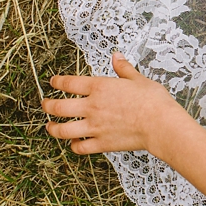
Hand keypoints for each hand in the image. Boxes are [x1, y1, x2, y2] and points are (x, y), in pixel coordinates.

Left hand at [43, 52, 192, 154]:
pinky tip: (73, 144)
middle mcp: (92, 107)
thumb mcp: (138, 79)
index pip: (69, 83)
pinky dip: (73, 146)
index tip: (53, 82)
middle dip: (48, 106)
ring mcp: (94, 127)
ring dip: (53, 128)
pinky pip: (80, 148)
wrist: (160, 124)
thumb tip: (117, 57)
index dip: (57, 81)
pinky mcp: (101, 144)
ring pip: (63, 130)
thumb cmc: (153, 101)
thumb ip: (124, 69)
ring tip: (50, 127)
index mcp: (99, 87)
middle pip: (58, 107)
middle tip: (45, 105)